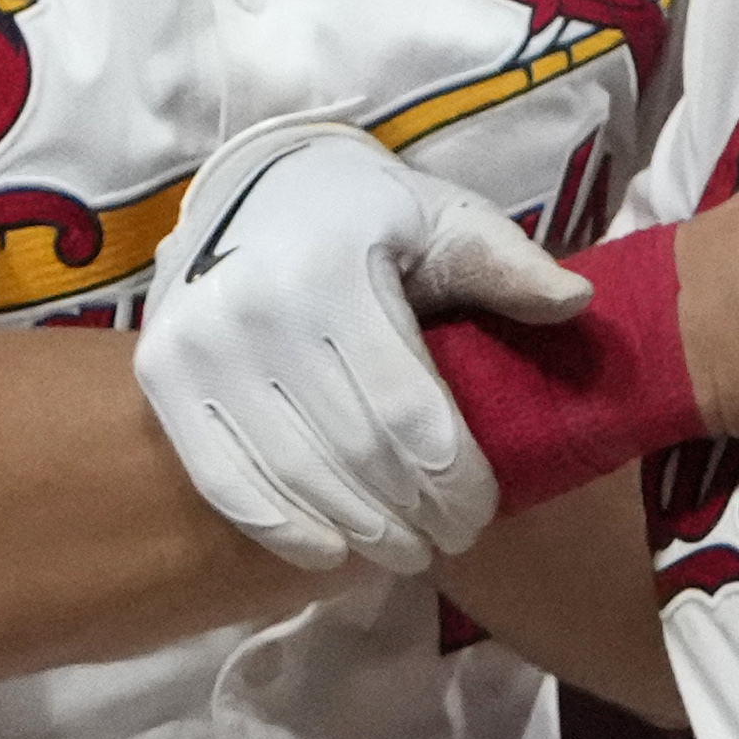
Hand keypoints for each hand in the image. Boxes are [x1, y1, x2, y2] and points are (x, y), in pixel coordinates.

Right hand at [135, 113, 590, 572]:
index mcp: (332, 272)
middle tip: (450, 540)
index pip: (409, 413)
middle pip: (355, 457)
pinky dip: (281, 528)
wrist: (253, 186)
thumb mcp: (444, 219)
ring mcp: (198, 347)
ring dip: (358, 532)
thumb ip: (508, 267)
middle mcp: (255, 309)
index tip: (483, 513)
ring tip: (402, 552)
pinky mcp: (162, 378)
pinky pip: (225, 481)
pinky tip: (329, 552)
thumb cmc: (367, 214)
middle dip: (413, 515)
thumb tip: (576, 306)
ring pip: (295, 478)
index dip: (454, 481)